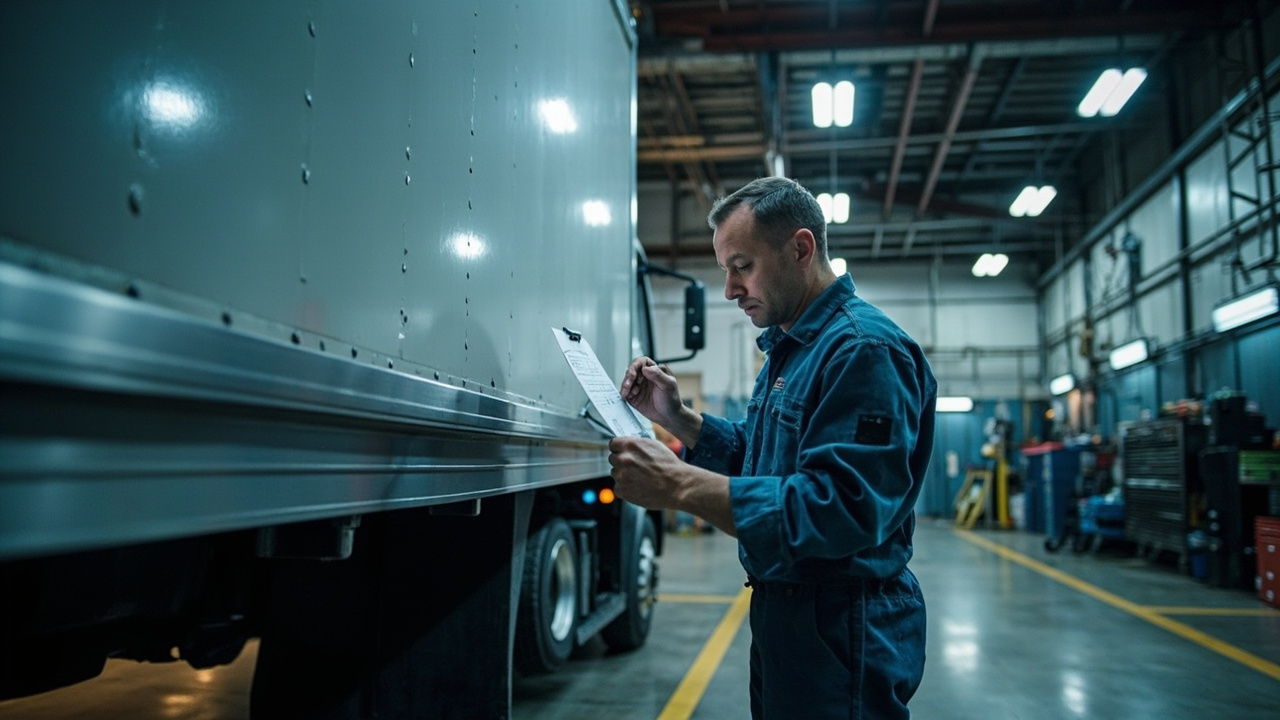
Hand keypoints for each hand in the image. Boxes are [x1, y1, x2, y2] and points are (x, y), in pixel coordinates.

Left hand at [609, 436, 737, 536]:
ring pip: (615, 473)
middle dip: (621, 462)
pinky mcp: (623, 490)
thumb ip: (637, 445)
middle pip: (612, 458)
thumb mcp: (654, 445)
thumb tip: (628, 445)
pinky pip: (618, 487)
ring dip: (623, 475)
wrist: (677, 485)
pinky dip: (625, 489)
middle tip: (635, 467)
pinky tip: (638, 487)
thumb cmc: (669, 466)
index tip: (623, 453)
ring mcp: (622, 475)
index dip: (619, 449)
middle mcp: (624, 459)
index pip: (613, 444)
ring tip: (640, 478)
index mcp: (631, 445)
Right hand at [619, 357, 684, 428]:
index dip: (635, 367)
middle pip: (631, 371)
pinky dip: (624, 394)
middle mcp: (644, 377)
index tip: (634, 375)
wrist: (669, 416)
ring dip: (625, 387)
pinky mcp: (633, 397)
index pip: (641, 362)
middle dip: (628, 378)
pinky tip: (627, 397)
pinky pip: (625, 393)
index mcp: (653, 371)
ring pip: (626, 382)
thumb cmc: (671, 400)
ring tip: (630, 394)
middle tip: (628, 385)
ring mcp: (638, 387)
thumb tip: (645, 368)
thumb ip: (658, 375)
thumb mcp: (668, 385)